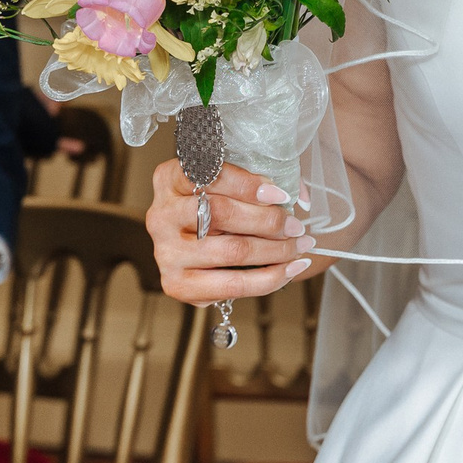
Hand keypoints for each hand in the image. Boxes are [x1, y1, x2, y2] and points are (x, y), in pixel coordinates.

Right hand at [146, 156, 316, 305]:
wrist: (195, 242)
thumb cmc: (220, 204)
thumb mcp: (236, 181)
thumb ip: (264, 181)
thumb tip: (301, 198)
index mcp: (170, 179)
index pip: (210, 176)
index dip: (248, 185)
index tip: (282, 196)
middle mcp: (161, 215)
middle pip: (221, 214)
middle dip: (269, 221)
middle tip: (297, 226)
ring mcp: (165, 253)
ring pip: (231, 251)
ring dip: (275, 250)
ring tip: (300, 246)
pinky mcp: (176, 284)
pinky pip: (231, 285)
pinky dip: (268, 278)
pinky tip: (290, 269)